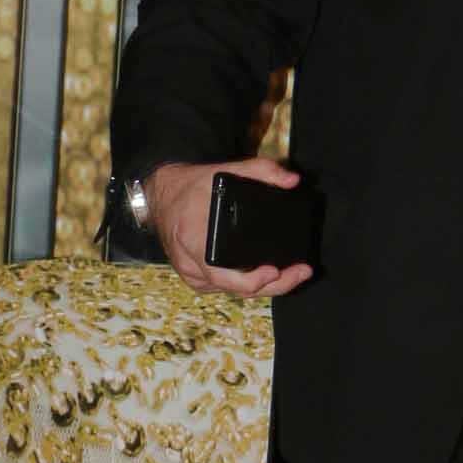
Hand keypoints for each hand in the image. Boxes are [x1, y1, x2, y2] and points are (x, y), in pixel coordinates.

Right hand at [146, 155, 315, 297]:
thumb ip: (261, 170)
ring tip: (294, 274)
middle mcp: (190, 263)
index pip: (221, 273)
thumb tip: (292, 180)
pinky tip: (271, 277)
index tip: (274, 270)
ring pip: (233, 292)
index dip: (250, 280)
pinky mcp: (197, 278)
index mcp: (192, 239)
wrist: (161, 195)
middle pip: (235, 289)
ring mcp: (192, 274)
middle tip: (301, 273)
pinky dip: (249, 285)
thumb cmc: (190, 186)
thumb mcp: (223, 171)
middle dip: (274, 286)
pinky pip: (226, 288)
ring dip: (265, 288)